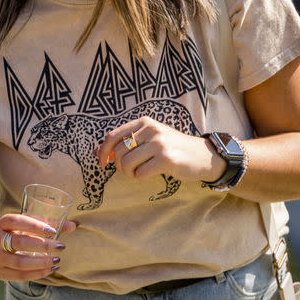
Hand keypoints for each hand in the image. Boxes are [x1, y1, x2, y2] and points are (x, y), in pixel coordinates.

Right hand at [0, 213, 75, 280]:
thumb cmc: (15, 232)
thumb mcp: (27, 224)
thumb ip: (48, 223)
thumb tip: (73, 225)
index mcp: (3, 222)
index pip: (17, 221)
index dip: (35, 226)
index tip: (53, 231)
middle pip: (20, 243)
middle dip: (43, 246)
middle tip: (61, 247)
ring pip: (20, 262)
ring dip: (41, 262)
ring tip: (57, 260)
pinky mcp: (0, 272)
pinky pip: (20, 275)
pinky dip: (37, 273)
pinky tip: (50, 269)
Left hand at [96, 116, 223, 183]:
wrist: (203, 155)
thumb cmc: (172, 148)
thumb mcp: (149, 139)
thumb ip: (125, 143)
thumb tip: (96, 153)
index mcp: (144, 122)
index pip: (112, 136)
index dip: (103, 152)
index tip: (101, 163)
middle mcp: (150, 129)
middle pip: (117, 152)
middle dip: (118, 165)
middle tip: (129, 170)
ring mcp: (159, 143)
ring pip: (126, 163)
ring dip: (129, 173)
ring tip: (139, 172)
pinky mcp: (166, 159)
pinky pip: (140, 173)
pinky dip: (140, 178)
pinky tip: (149, 174)